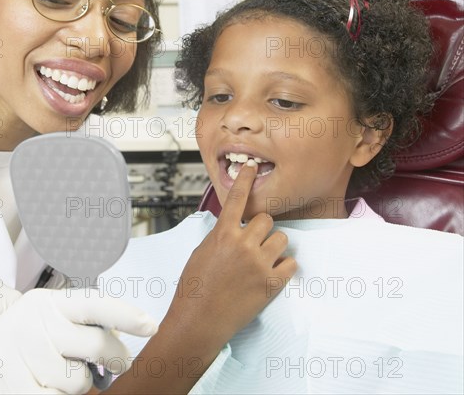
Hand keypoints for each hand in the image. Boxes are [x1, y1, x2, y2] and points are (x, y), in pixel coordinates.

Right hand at [0, 288, 157, 393]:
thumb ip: (83, 325)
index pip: (94, 303)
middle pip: (96, 344)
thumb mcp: (49, 318)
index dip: (125, 314)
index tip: (151, 326)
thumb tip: (120, 349)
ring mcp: (24, 354)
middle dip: (117, 358)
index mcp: (50, 302)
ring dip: (78, 384)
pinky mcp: (14, 386)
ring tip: (57, 374)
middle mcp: (36, 322)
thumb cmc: (25, 339)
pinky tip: (43, 387)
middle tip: (118, 364)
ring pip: (79, 380)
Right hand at [168, 161, 296, 349]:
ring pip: (281, 239)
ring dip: (274, 246)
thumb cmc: (194, 287)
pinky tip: (272, 273)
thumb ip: (220, 235)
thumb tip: (232, 227)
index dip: (245, 179)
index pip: (237, 198)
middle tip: (254, 243)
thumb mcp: (201, 252)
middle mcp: (243, 244)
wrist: (198, 319)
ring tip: (262, 259)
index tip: (251, 167)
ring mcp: (259, 264)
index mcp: (223, 234)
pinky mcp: (271, 283)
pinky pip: (291, 263)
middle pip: (267, 219)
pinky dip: (284, 266)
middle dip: (262, 229)